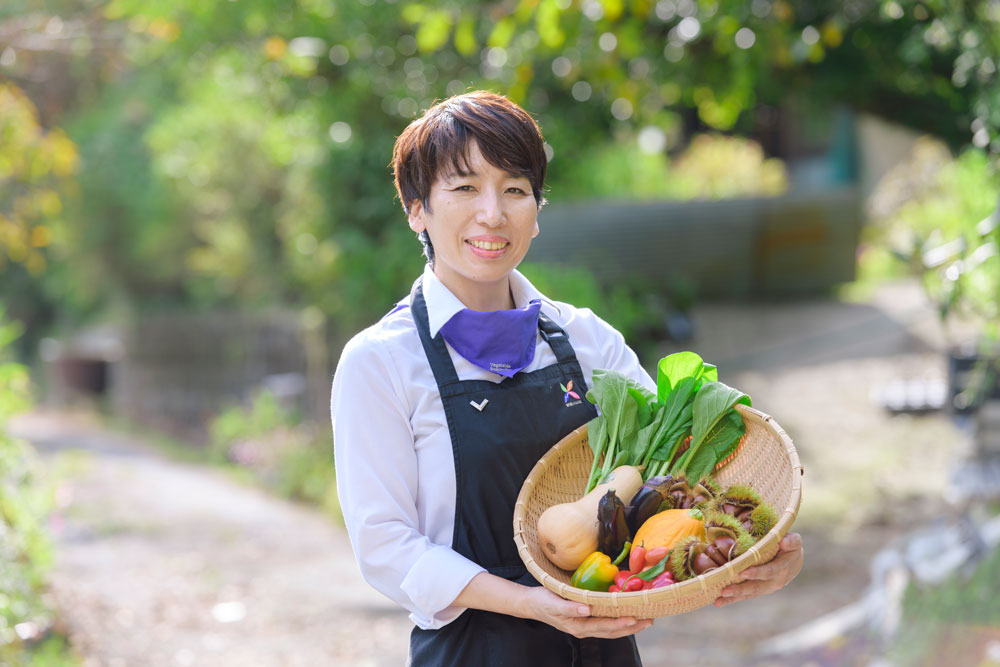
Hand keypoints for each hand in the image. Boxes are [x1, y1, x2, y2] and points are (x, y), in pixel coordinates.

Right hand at [519, 586, 653, 638]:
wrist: (531, 604)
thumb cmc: (542, 601)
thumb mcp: (553, 603)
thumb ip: (569, 608)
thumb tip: (586, 610)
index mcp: (578, 626)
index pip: (604, 626)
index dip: (619, 623)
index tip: (634, 618)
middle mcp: (584, 629)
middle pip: (611, 631)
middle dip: (631, 627)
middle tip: (649, 621)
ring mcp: (585, 626)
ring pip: (610, 629)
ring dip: (628, 627)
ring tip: (645, 621)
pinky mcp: (585, 620)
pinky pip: (605, 624)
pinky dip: (618, 621)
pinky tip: (627, 616)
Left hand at [713, 532, 803, 607]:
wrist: (794, 562)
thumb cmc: (790, 547)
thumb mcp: (794, 541)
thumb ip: (792, 541)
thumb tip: (784, 541)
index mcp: (782, 569)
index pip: (768, 571)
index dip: (756, 573)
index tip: (741, 573)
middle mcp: (774, 582)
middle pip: (756, 587)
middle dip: (740, 589)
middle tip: (724, 591)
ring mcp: (766, 588)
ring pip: (749, 594)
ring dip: (733, 597)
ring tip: (718, 600)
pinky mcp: (758, 590)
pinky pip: (745, 595)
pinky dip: (732, 599)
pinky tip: (718, 601)